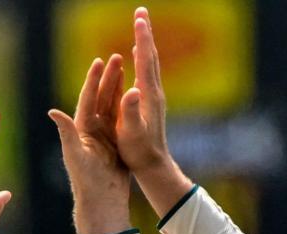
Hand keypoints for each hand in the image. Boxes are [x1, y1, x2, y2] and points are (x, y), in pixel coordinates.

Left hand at [49, 55, 131, 233]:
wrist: (102, 202)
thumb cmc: (86, 181)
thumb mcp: (75, 155)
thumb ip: (67, 132)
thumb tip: (52, 111)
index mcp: (80, 130)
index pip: (87, 99)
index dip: (93, 80)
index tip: (100, 61)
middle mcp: (91, 131)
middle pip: (101, 98)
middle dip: (108, 78)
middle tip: (118, 57)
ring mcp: (104, 137)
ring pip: (112, 107)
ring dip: (118, 88)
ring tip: (126, 68)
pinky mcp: (116, 145)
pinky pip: (122, 120)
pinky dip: (127, 106)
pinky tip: (135, 94)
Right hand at [117, 8, 170, 172]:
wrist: (155, 165)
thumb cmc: (140, 152)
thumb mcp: (132, 133)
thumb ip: (131, 111)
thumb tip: (132, 90)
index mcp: (148, 96)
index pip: (145, 61)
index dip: (142, 39)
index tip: (139, 19)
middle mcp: (155, 92)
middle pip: (151, 56)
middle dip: (145, 33)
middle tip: (141, 12)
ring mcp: (154, 97)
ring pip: (151, 62)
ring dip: (146, 42)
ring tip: (141, 27)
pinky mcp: (151, 102)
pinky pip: (147, 73)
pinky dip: (144, 58)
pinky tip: (141, 56)